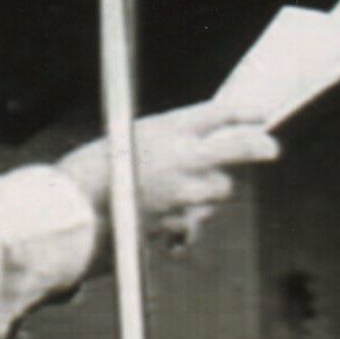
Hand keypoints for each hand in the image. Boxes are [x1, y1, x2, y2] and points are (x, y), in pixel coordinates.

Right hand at [62, 104, 280, 251]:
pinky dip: (186, 220)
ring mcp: (185, 196)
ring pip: (219, 190)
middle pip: (238, 151)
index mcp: (165, 132)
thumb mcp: (125, 143)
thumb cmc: (87, 176)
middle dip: (258, 147)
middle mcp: (181, 162)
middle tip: (271, 148)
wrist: (68, 218)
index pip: (218, 114)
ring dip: (209, 189)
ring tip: (177, 189)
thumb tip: (201, 153)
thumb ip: (166, 146)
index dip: (244, 113)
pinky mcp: (180, 226)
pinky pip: (195, 221)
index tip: (261, 113)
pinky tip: (163, 218)